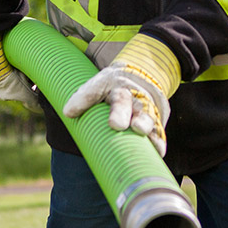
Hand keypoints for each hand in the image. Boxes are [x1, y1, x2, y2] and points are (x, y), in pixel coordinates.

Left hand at [63, 34, 179, 157]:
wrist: (139, 77)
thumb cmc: (111, 88)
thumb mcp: (96, 87)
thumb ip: (83, 98)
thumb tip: (68, 113)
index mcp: (109, 83)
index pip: (92, 89)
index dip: (81, 100)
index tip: (69, 113)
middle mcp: (128, 92)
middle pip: (122, 101)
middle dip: (119, 112)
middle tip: (115, 124)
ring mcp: (144, 105)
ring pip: (144, 113)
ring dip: (143, 122)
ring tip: (139, 129)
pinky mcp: (157, 118)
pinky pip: (158, 130)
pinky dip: (158, 140)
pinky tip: (157, 150)